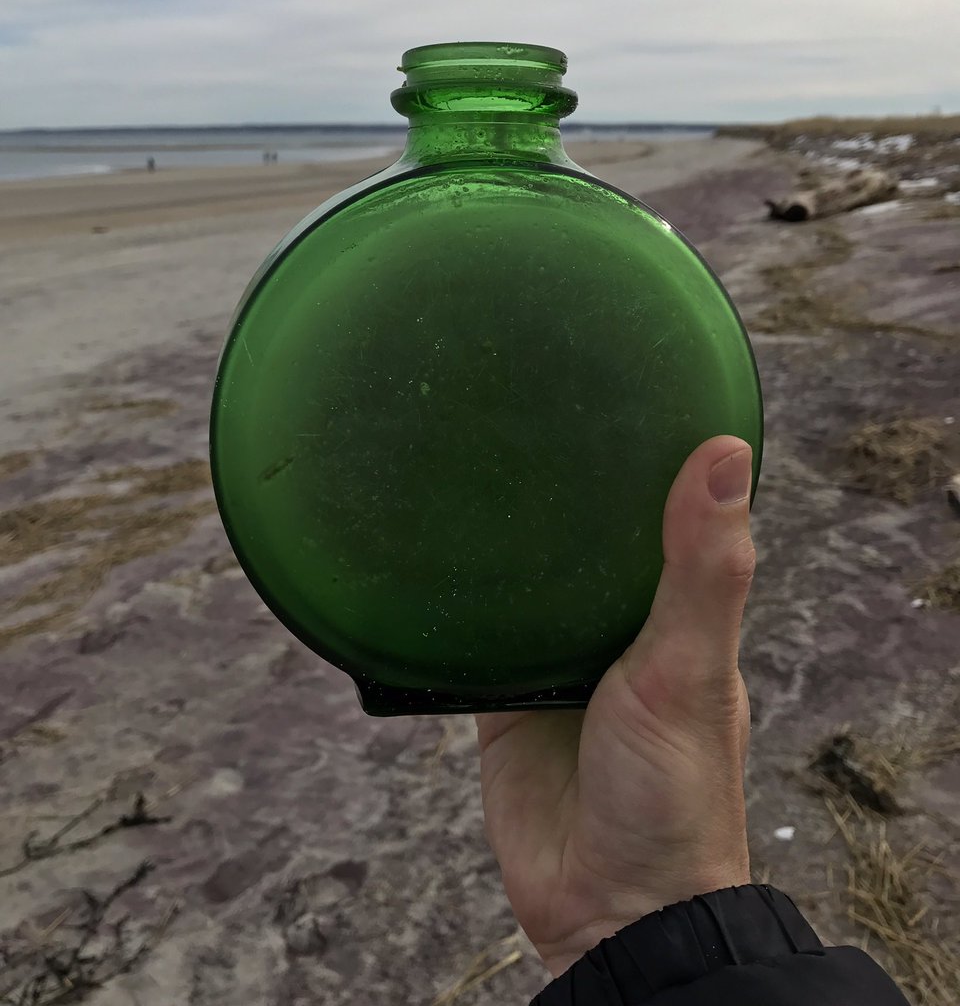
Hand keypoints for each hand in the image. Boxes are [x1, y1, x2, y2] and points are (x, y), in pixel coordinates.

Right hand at [475, 436, 755, 978]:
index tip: (612, 385)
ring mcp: (552, 660)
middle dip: (554, 492)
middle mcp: (612, 628)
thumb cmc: (673, 794)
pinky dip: (448, 607)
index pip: (659, 515)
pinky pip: (467, 638)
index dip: (642, 457)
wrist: (607, 906)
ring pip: (518, 584)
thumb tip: (726, 453)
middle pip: (578, 543)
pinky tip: (418, 557)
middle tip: (513, 410)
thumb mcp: (692, 669)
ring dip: (497, 544)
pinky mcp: (498, 696)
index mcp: (671, 612)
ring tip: (459, 462)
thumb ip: (704, 571)